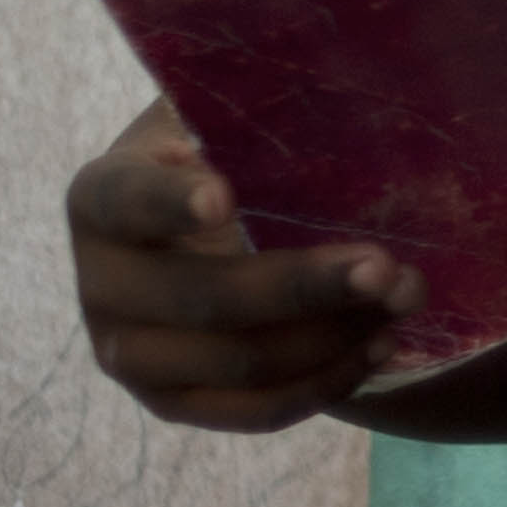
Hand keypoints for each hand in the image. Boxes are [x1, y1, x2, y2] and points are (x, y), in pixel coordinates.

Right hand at [68, 101, 409, 430]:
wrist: (205, 233)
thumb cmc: (228, 157)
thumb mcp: (224, 122)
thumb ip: (251, 116)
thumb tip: (330, 95)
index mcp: (101, 197)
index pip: (128, 201)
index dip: (171, 201)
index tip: (225, 195)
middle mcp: (101, 282)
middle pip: (204, 297)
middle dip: (305, 286)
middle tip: (387, 267)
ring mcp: (128, 353)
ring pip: (237, 362)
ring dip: (332, 337)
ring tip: (406, 298)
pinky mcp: (173, 401)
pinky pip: (254, 411)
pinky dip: (325, 383)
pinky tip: (382, 345)